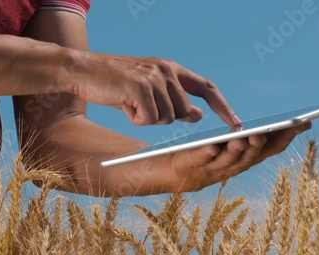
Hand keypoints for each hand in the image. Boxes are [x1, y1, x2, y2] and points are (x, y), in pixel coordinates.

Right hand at [71, 53, 240, 125]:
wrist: (83, 71)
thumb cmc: (115, 84)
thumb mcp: (149, 91)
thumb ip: (175, 100)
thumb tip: (198, 115)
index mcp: (171, 69)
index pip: (207, 87)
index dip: (223, 106)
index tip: (235, 122)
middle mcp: (167, 70)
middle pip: (183, 111)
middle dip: (164, 118)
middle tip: (140, 108)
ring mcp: (155, 78)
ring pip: (166, 117)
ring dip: (146, 117)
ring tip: (128, 102)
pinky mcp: (141, 87)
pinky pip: (148, 119)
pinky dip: (135, 118)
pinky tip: (123, 104)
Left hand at [163, 123, 311, 191]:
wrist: (175, 174)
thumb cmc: (209, 156)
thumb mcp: (234, 146)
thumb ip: (253, 137)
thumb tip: (278, 125)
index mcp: (246, 159)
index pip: (271, 149)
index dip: (287, 137)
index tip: (302, 123)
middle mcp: (233, 166)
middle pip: (250, 157)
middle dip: (258, 146)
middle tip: (262, 134)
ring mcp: (212, 168)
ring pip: (227, 161)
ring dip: (235, 151)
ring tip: (240, 140)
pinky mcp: (191, 166)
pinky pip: (199, 160)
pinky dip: (205, 154)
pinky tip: (210, 147)